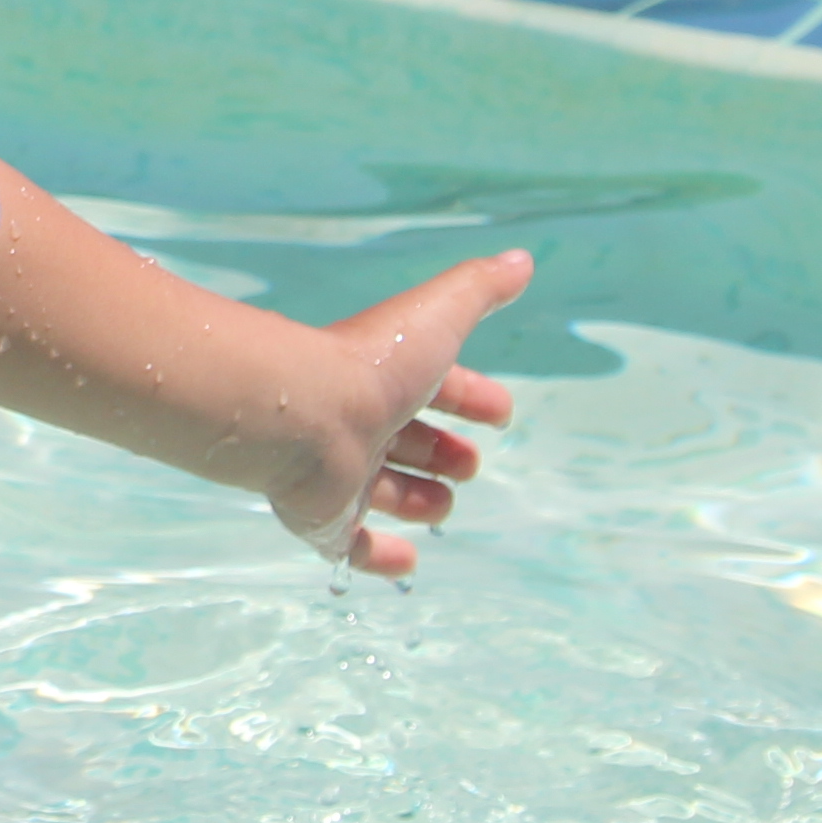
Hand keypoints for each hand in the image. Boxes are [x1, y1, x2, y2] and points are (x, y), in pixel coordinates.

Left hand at [268, 248, 529, 577]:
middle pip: (406, 439)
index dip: (470, 396)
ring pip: (380, 489)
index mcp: (385, 376)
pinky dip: (377, 556)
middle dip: (442, 452)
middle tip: (470, 465)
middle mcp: (358, 421)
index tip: (502, 413)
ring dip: (416, 499)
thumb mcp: (438, 317)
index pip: (434, 385)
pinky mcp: (321, 518)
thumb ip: (479, 290)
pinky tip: (407, 563)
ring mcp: (337, 472)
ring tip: (442, 505)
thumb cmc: (372, 364)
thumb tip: (520, 260)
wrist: (301, 413)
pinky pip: (349, 544)